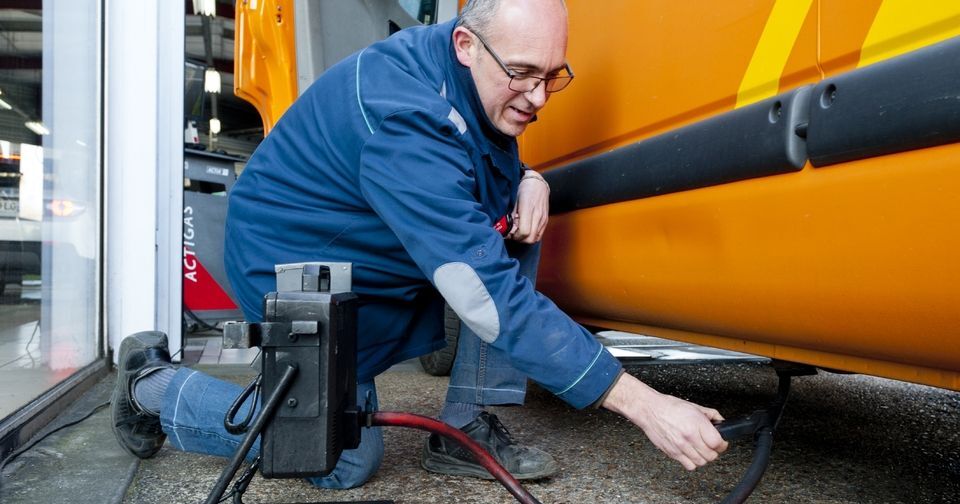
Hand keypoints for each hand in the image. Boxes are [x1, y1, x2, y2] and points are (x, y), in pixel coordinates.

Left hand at [509, 170, 549, 242]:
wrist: (538, 184)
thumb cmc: (524, 190)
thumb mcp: (514, 201)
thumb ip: (512, 217)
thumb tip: (507, 231)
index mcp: (529, 209)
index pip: (524, 232)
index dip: (515, 235)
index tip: (509, 232)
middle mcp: (538, 215)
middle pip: (530, 239)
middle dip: (519, 239)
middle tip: (512, 233)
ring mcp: (543, 219)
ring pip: (535, 239)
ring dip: (525, 239)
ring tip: (518, 231)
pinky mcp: (546, 221)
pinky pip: (539, 235)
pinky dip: (531, 236)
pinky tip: (525, 230)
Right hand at [602, 372, 727, 470]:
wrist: (649, 410)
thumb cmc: (669, 407)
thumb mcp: (694, 406)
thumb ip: (711, 414)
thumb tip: (721, 421)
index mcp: (697, 424)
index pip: (718, 443)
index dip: (722, 444)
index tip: (721, 442)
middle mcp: (689, 437)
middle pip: (711, 455)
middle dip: (714, 451)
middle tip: (711, 446)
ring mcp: (681, 446)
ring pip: (701, 462)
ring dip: (704, 458)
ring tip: (701, 450)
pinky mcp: (673, 453)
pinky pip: (689, 466)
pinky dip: (693, 463)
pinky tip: (691, 454)